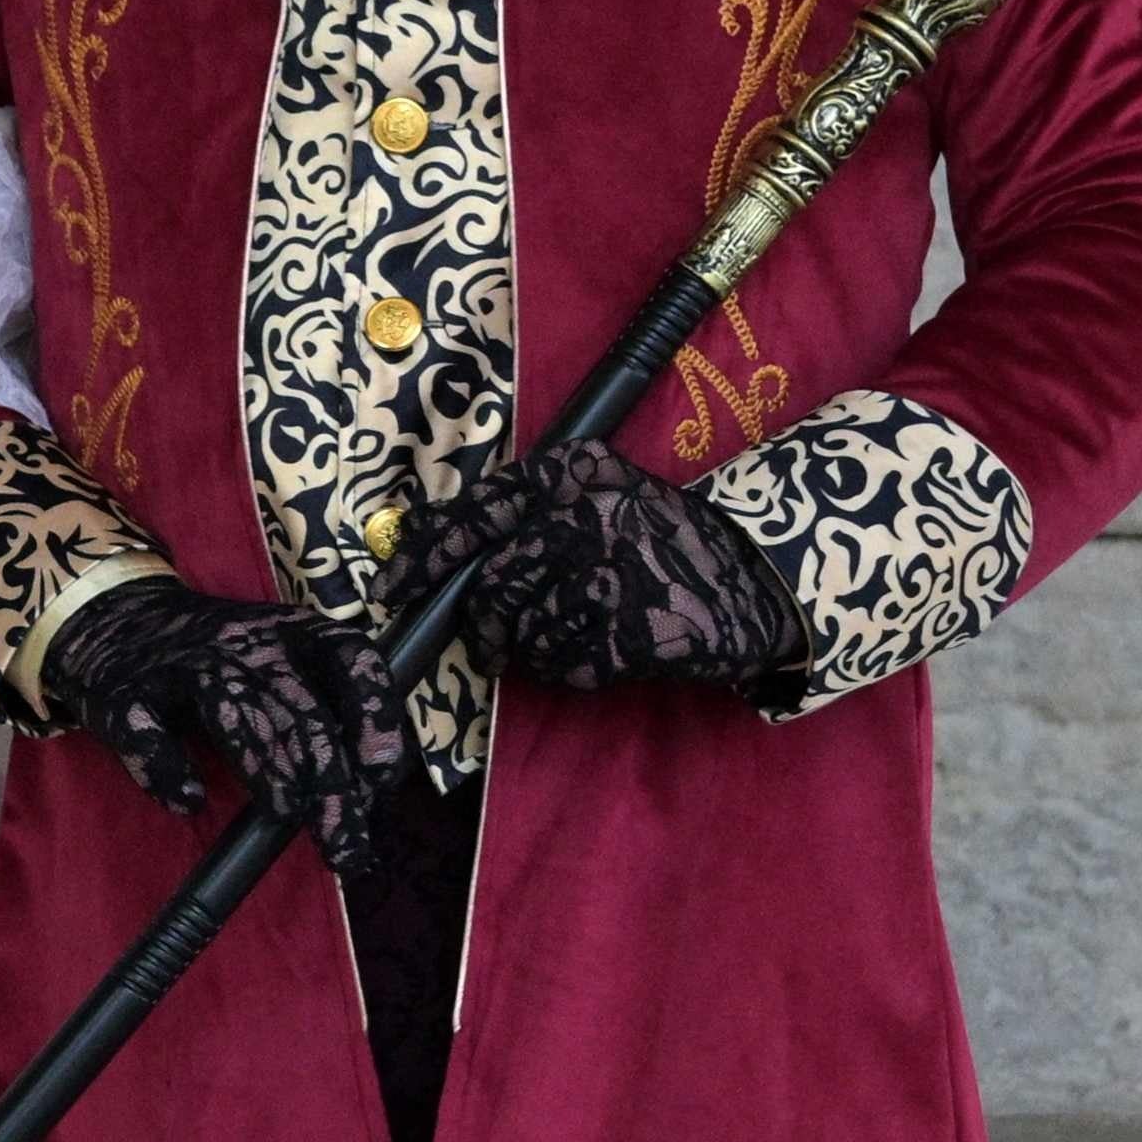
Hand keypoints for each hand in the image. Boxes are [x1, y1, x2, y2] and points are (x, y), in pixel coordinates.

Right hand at [35, 582, 410, 878]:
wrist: (117, 621)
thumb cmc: (221, 660)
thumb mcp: (282, 663)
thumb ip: (326, 715)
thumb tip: (366, 796)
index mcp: (293, 632)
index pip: (352, 657)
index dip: (375, 714)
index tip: (382, 775)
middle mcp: (243, 642)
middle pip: (299, 709)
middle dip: (328, 781)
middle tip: (344, 843)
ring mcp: (182, 666)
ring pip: (232, 711)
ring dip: (262, 765)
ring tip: (285, 814)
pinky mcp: (126, 694)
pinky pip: (147, 731)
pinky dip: (167, 767)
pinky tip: (189, 800)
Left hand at [417, 436, 806, 696]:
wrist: (752, 581)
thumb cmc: (661, 539)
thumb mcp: (602, 493)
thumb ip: (526, 509)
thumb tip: (429, 545)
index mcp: (576, 473)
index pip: (477, 514)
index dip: (425, 557)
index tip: (389, 590)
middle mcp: (589, 513)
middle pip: (490, 584)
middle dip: (480, 622)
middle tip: (492, 638)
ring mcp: (611, 572)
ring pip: (519, 630)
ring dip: (527, 648)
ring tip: (567, 634)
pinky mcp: (630, 629)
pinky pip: (561, 664)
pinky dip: (567, 668)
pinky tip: (599, 650)